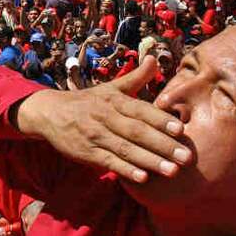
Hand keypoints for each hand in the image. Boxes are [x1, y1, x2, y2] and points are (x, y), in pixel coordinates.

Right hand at [14, 56, 190, 182]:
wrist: (50, 113)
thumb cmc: (87, 101)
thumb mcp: (109, 87)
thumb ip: (135, 77)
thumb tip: (154, 58)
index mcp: (114, 100)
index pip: (140, 110)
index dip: (160, 120)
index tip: (181, 129)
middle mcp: (105, 117)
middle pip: (137, 132)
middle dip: (163, 145)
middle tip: (186, 157)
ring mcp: (95, 135)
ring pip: (126, 149)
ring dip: (150, 161)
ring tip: (172, 171)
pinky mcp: (86, 153)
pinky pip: (108, 162)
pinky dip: (125, 169)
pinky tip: (142, 178)